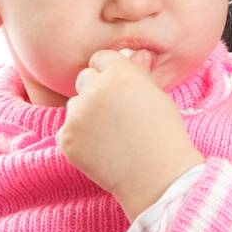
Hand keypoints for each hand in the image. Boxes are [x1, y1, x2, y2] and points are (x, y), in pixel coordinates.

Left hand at [57, 48, 205, 221]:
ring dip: (86, 114)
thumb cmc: (164, 134)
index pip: (101, 58)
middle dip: (95, 90)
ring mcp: (76, 116)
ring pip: (74, 105)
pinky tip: (101, 149)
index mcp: (118, 74)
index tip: (120, 89)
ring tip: (110, 134)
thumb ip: (139, 72)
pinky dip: (80, 138)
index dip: (111, 72)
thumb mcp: (157, 96)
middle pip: (84, 78)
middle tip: (114, 113)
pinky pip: (68, 130)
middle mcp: (93, 90)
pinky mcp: (66, 139)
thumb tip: (137, 54)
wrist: (157, 176)